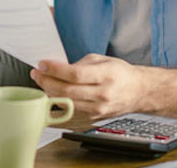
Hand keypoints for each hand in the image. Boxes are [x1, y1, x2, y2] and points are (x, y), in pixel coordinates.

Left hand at [30, 54, 156, 118]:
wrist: (139, 92)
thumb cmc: (121, 74)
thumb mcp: (103, 60)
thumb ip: (81, 64)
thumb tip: (58, 68)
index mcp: (106, 75)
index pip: (75, 74)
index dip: (55, 70)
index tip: (43, 64)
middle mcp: (103, 94)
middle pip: (67, 90)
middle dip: (47, 81)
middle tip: (37, 73)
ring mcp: (99, 108)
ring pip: (67, 102)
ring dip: (50, 91)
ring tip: (43, 81)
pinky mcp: (95, 117)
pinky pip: (72, 108)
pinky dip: (60, 99)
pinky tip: (55, 91)